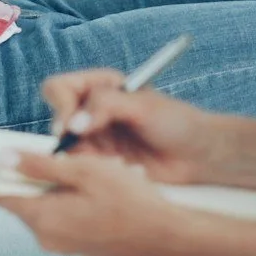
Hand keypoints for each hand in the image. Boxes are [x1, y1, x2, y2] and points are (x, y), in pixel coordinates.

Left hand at [0, 150, 185, 255]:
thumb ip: (42, 166)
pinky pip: (51, 215)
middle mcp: (47, 235)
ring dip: (30, 186)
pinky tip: (57, 181)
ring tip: (24, 163)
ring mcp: (61, 242)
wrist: (167, 234)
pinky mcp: (75, 242)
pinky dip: (48, 197)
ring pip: (35, 207)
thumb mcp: (85, 172)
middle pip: (16, 201)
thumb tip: (4, 160)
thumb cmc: (131, 200)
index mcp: (45, 217)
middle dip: (4, 179)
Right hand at [38, 69, 225, 184]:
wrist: (198, 155)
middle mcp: (92, 110)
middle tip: (83, 146)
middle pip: (57, 119)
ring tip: (113, 159)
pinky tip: (120, 168)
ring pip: (66, 147)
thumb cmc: (176, 122)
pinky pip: (81, 166)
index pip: (59, 88)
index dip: (60, 106)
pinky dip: (93, 169)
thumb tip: (72, 124)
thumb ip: (105, 107)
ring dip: (83, 155)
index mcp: (100, 86)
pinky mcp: (101, 162)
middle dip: (67, 135)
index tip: (71, 125)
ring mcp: (95, 137)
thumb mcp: (142, 106)